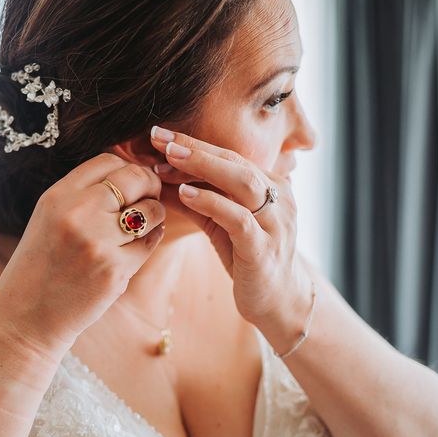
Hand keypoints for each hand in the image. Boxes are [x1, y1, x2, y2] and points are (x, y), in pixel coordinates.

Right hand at [0, 153, 165, 359]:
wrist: (26, 318)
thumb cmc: (40, 266)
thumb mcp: (49, 218)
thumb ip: (82, 194)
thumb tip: (130, 173)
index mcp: (57, 196)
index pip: (108, 160)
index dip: (128, 168)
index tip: (133, 182)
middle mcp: (77, 213)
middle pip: (134, 178)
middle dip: (149, 185)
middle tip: (150, 196)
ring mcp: (97, 242)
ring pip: (150, 210)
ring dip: (155, 214)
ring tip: (145, 223)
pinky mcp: (115, 270)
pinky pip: (150, 243)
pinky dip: (151, 240)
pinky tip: (140, 244)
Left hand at [150, 126, 310, 323]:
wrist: (278, 302)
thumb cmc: (248, 257)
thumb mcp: (220, 223)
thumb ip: (197, 199)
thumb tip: (158, 177)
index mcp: (271, 186)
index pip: (230, 155)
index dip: (195, 143)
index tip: (160, 135)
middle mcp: (278, 198)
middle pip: (235, 161)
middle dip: (195, 147)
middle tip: (160, 138)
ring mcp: (275, 222)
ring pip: (242, 182)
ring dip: (203, 166)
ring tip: (168, 158)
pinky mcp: (264, 248)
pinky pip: (239, 218)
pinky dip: (211, 202)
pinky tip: (185, 194)